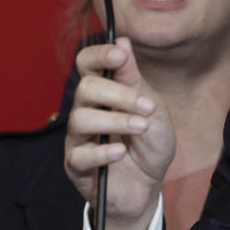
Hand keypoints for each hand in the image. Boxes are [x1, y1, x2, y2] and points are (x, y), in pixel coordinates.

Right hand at [64, 37, 173, 229]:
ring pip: (80, 119)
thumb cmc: (149, 145)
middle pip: (86, 88)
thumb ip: (135, 79)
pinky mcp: (76, 166)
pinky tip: (121, 152)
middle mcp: (86, 111)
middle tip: (148, 108)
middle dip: (119, 94)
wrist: (148, 187)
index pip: (87, 64)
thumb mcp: (153, 110)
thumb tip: (122, 42)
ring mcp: (79, 139)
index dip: (99, 55)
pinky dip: (102, 151)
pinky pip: (79, 155)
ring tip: (141, 128)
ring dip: (115, 121)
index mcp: (104, 94)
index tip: (120, 55)